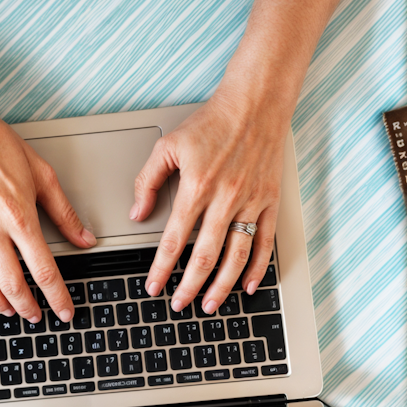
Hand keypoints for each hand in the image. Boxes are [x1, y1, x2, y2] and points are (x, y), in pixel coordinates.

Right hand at [0, 86, 95, 320]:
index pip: (43, 269)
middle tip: (37, 317)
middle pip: (12, 283)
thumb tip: (85, 239)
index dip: (57, 296)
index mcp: (19, 214)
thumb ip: (64, 211)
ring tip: (10, 310)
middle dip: (28, 308)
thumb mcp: (41, 173)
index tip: (64, 311)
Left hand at [131, 91, 286, 313]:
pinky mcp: (269, 201)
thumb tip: (137, 213)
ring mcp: (250, 202)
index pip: (175, 240)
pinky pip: (264, 242)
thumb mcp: (168, 146)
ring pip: (236, 256)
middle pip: (205, 256)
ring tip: (210, 305)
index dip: (162, 268)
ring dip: (222, 286)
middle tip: (179, 305)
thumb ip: (148, 181)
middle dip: (190, 286)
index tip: (153, 286)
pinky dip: (257, 267)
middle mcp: (226, 198)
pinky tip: (247, 285)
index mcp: (197, 187)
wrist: (256, 102)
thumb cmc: (212, 122)